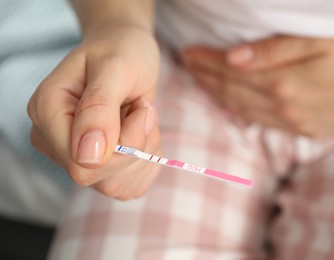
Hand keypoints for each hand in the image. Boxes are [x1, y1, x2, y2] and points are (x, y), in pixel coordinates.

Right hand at [28, 25, 160, 199]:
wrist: (125, 51)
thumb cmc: (120, 51)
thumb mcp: (115, 67)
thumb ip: (99, 107)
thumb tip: (88, 156)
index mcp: (47, 113)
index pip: (82, 163)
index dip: (123, 142)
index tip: (140, 106)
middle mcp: (55, 141)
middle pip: (100, 176)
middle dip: (136, 144)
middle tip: (142, 108)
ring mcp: (75, 156)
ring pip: (118, 185)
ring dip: (144, 151)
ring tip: (139, 115)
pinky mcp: (99, 167)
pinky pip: (131, 186)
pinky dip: (147, 161)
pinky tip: (141, 132)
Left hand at [182, 36, 333, 137]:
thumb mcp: (322, 41)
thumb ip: (275, 51)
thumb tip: (234, 58)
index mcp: (284, 84)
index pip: (232, 71)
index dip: (207, 61)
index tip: (188, 52)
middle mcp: (284, 108)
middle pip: (232, 91)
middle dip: (206, 77)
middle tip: (187, 65)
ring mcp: (295, 123)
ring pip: (243, 109)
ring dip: (218, 94)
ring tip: (200, 81)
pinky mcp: (307, 130)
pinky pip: (263, 122)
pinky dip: (241, 110)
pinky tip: (231, 103)